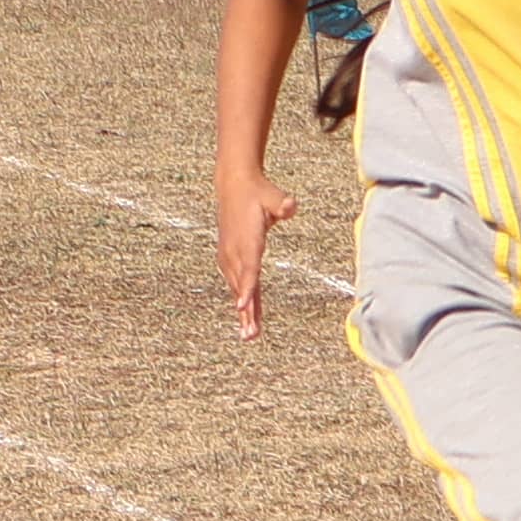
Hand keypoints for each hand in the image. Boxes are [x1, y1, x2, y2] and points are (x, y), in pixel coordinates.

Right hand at [217, 169, 297, 335]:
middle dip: (246, 312)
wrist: (233, 185)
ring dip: (243, 312)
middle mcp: (235, 250)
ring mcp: (229, 254)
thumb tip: (291, 206)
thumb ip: (282, 203)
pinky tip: (246, 316)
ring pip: (237, 288)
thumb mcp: (272, 195)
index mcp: (247, 239)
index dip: (246, 288)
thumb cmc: (257, 192)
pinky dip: (240, 299)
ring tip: (249, 335)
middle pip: (242, 286)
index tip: (242, 308)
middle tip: (251, 335)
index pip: (248, 268)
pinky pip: (235, 282)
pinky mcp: (228, 256)